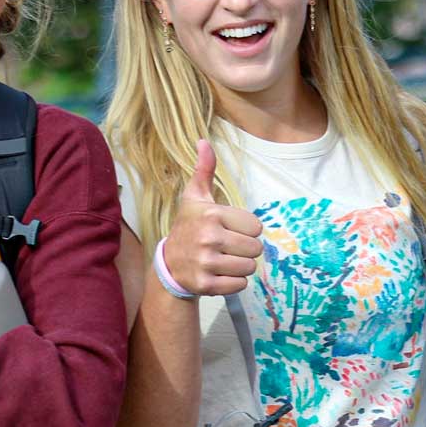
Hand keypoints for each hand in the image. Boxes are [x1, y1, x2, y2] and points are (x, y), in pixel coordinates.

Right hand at [161, 140, 264, 296]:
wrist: (169, 264)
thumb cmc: (189, 226)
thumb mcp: (195, 197)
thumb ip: (205, 170)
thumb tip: (203, 141)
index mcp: (212, 215)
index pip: (256, 226)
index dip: (246, 229)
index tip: (230, 229)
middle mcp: (209, 238)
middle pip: (255, 248)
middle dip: (246, 249)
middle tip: (228, 247)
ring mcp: (206, 263)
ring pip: (250, 267)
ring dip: (241, 266)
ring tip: (224, 260)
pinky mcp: (206, 285)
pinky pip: (240, 285)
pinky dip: (234, 282)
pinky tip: (219, 273)